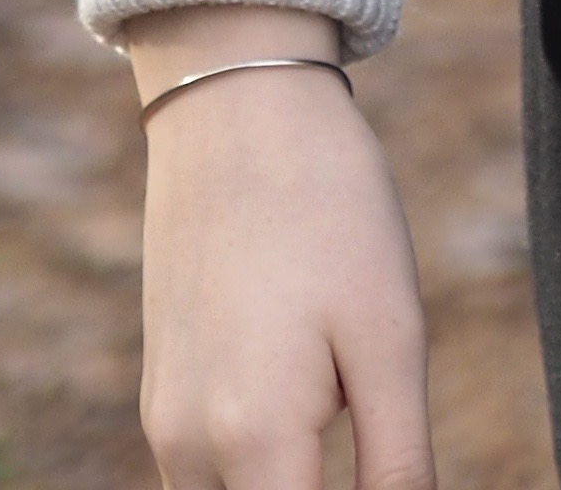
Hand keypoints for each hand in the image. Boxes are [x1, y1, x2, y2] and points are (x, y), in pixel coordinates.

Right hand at [129, 9, 430, 489]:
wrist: (237, 108)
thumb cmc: (329, 211)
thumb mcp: (390, 334)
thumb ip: (398, 462)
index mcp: (254, 443)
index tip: (390, 471)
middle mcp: (189, 452)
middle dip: (317, 489)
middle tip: (369, 420)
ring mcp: (166, 426)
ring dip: (287, 481)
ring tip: (342, 406)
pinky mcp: (162, 397)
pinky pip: (208, 474)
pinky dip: (259, 469)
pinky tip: (307, 401)